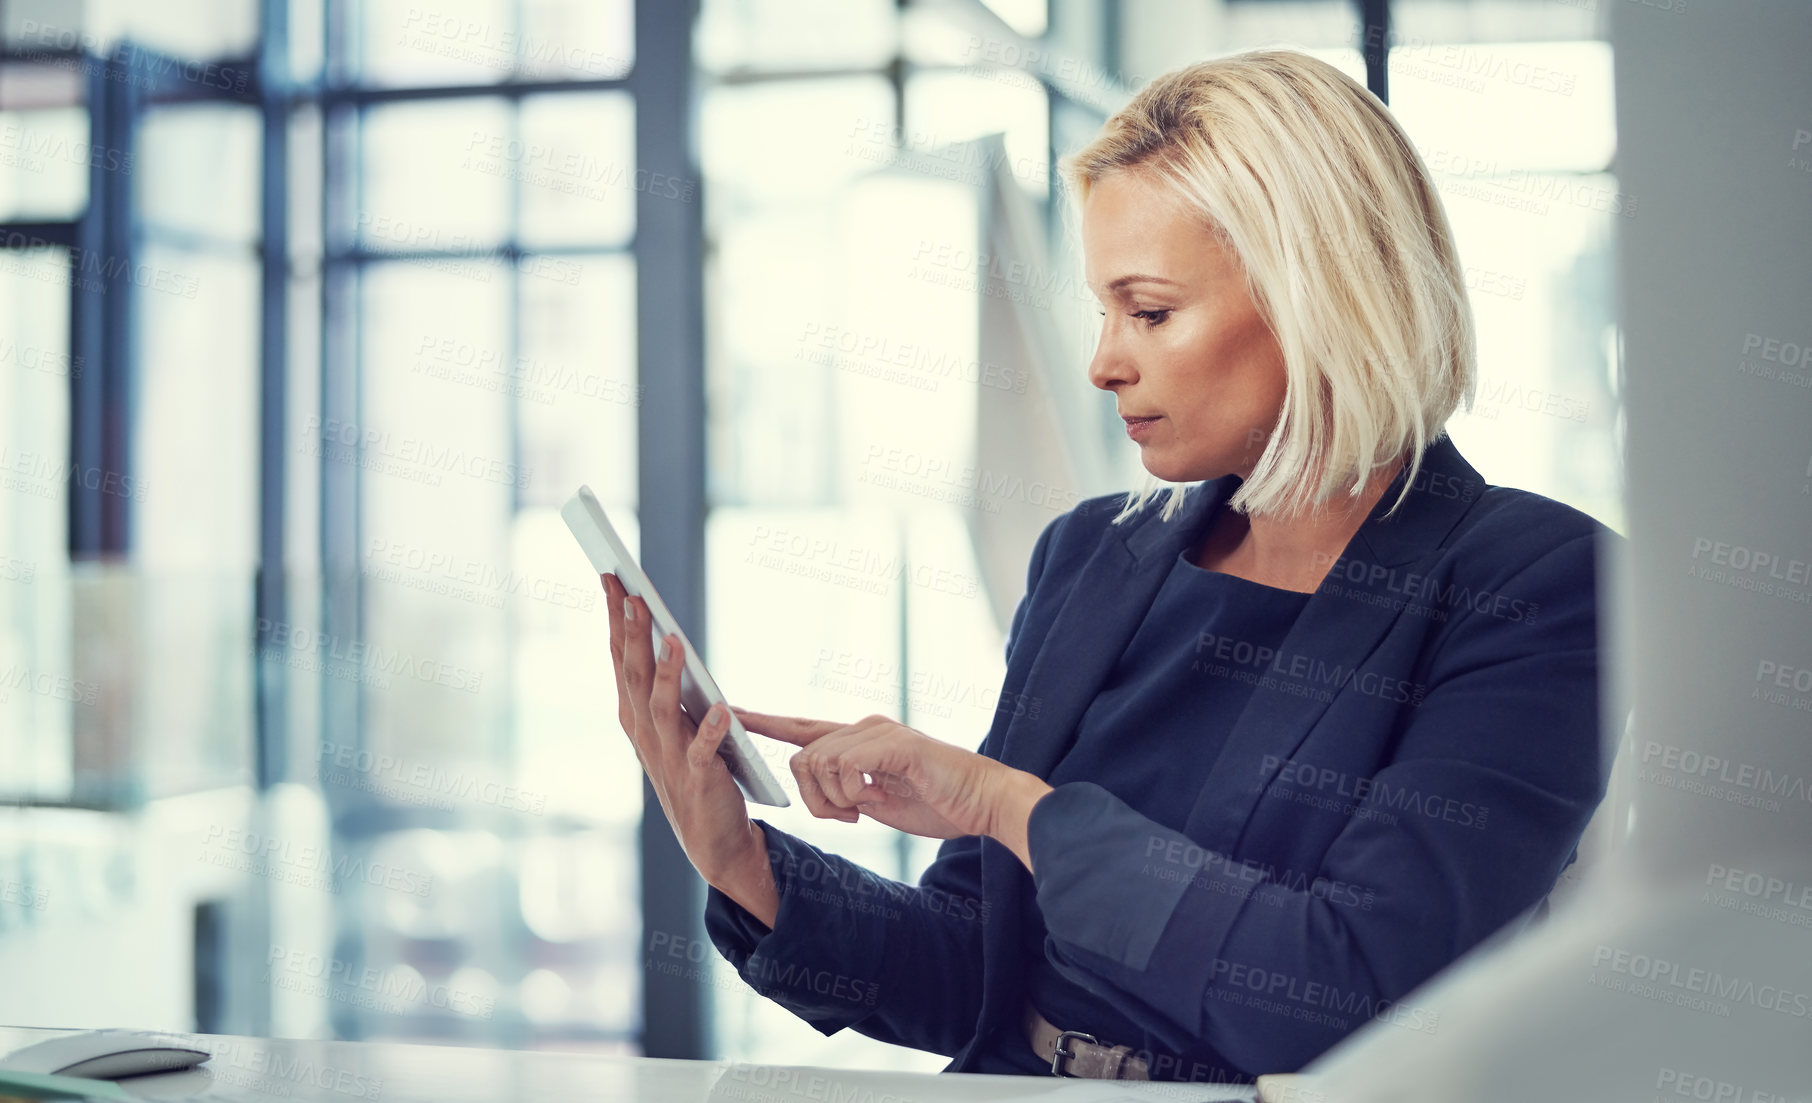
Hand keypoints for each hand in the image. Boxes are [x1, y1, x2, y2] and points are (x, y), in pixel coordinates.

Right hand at [602, 573, 768, 906]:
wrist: (711, 839)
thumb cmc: (692, 770)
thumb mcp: (671, 724)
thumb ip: (663, 685)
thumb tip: (663, 634)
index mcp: (635, 715)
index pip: (620, 657)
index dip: (614, 617)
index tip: (612, 576)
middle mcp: (646, 732)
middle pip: (635, 674)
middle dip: (632, 634)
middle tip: (631, 593)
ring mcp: (670, 756)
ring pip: (663, 707)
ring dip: (667, 673)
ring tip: (674, 639)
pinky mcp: (700, 779)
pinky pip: (704, 750)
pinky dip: (711, 730)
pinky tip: (723, 709)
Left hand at [734, 708, 1046, 845]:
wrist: (983, 802)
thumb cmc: (938, 803)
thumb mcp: (879, 802)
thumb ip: (849, 791)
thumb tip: (827, 796)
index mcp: (861, 739)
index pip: (803, 727)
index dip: (767, 722)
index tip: (734, 712)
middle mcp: (865, 727)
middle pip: (802, 757)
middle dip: (814, 798)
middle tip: (848, 817)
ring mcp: (879, 732)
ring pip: (818, 763)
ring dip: (835, 799)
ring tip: (867, 809)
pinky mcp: (893, 742)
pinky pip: (845, 767)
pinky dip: (853, 793)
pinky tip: (877, 799)